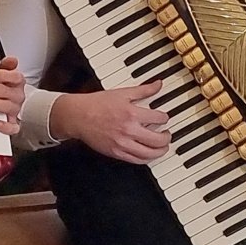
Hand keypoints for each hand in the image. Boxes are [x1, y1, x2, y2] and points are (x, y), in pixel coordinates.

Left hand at [0, 57, 25, 134]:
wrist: (21, 103)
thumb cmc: (8, 86)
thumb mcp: (6, 72)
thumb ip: (5, 65)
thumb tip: (11, 59)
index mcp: (17, 81)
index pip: (15, 76)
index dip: (2, 74)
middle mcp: (17, 95)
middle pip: (4, 91)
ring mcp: (15, 109)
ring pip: (5, 106)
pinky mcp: (12, 121)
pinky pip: (12, 127)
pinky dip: (5, 127)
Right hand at [50, 82, 169, 163]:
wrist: (78, 116)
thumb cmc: (98, 104)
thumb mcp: (122, 93)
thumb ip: (143, 90)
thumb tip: (158, 84)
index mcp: (132, 114)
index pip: (159, 119)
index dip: (165, 118)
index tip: (164, 118)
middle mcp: (129, 130)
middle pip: (158, 140)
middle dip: (167, 137)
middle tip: (167, 134)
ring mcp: (123, 144)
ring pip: (150, 154)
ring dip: (160, 151)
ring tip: (162, 146)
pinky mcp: (116, 153)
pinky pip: (137, 160)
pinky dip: (147, 158)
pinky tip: (148, 154)